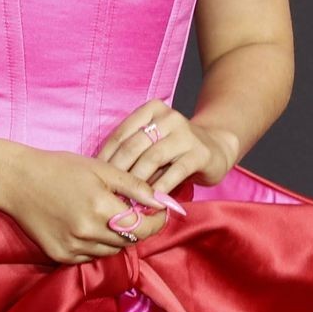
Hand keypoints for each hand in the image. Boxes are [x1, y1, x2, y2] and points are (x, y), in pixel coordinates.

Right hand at [0, 146, 176, 264]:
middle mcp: (88, 232)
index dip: (157, 221)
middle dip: (138, 228)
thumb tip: (162, 200)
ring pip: (111, 250)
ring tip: (109, 216)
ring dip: (118, 237)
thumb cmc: (59, 168)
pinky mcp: (61, 256)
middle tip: (135, 211)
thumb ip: (134, 186)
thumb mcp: (100, 168)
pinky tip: (89, 226)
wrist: (17, 181)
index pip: (143, 227)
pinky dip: (97, 245)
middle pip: (129, 241)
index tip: (160, 212)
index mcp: (100, 208)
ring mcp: (73, 247)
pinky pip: (90, 257)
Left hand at [95, 98, 236, 194]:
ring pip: (152, 157)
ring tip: (127, 199)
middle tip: (109, 192)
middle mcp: (169, 117)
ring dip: (137, 181)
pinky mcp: (199, 153)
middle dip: (119, 171)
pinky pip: (175, 171)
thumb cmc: (175, 149)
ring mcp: (185, 134)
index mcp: (152, 110)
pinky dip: (161, 188)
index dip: (106, 156)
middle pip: (134, 145)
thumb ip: (133, 152)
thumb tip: (104, 175)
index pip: (121, 133)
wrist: (215, 147)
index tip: (97, 177)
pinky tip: (152, 201)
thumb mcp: (153, 143)